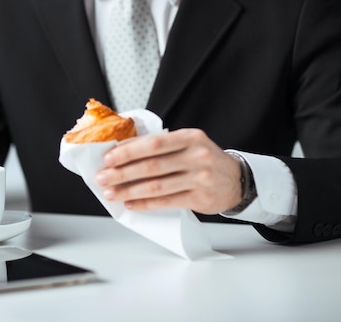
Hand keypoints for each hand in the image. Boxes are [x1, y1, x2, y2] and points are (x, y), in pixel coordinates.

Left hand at [95, 129, 242, 214]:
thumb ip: (161, 145)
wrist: (237, 180)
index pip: (154, 143)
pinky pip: (166, 201)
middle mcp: (196, 156)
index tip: (108, 157)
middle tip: (103, 177)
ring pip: (157, 185)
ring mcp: (200, 178)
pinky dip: (145, 203)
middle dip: (122, 173)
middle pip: (152, 165)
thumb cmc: (204, 159)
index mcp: (190, 137)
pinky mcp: (199, 198)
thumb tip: (122, 149)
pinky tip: (130, 203)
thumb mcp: (188, 144)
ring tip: (111, 193)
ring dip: (129, 190)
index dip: (128, 151)